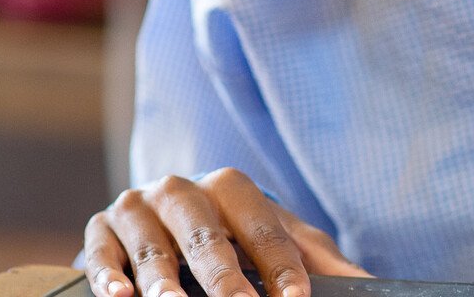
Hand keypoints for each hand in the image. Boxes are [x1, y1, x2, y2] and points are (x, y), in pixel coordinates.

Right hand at [81, 168, 370, 296]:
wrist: (172, 216)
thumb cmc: (237, 234)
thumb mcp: (281, 241)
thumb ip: (322, 263)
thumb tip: (371, 286)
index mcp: (233, 186)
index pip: (263, 229)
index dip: (281, 267)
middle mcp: (183, 190)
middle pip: (206, 237)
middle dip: (223, 277)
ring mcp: (138, 206)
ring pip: (152, 246)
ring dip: (162, 281)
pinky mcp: (102, 227)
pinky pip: (101, 250)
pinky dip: (108, 273)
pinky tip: (120, 296)